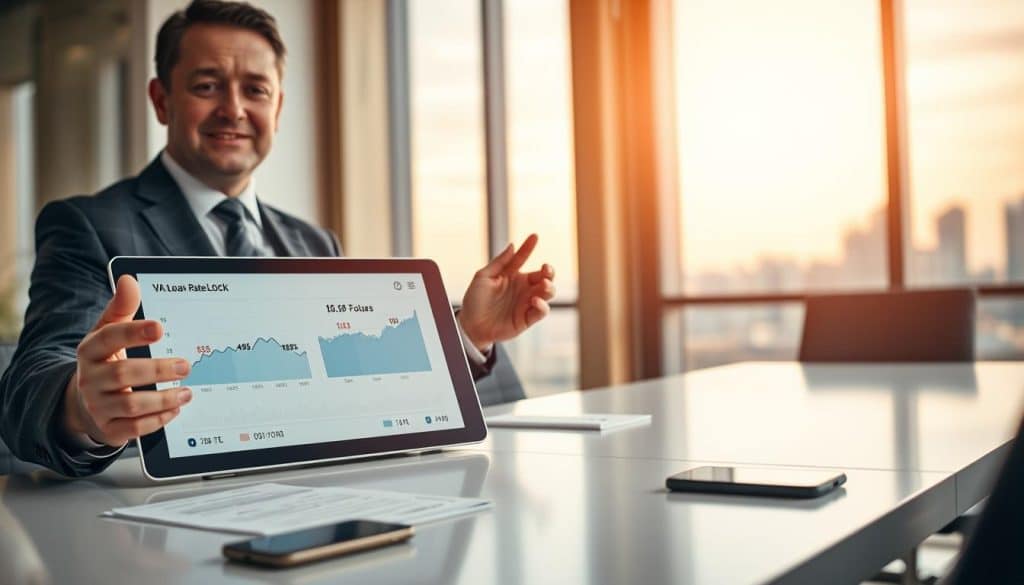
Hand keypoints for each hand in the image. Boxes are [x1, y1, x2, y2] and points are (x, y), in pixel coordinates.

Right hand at [63, 275, 193, 447]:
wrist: (85, 403)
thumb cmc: (107, 360)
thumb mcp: (109, 332)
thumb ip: (121, 307)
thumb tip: (129, 279)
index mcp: (91, 349)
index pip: (109, 337)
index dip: (134, 332)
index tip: (159, 327)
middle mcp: (90, 378)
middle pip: (124, 373)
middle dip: (159, 369)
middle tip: (186, 365)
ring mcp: (97, 406)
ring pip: (131, 404)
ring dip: (164, 398)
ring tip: (187, 391)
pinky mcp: (108, 429)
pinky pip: (134, 429)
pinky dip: (158, 419)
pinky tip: (175, 409)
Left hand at [457, 234, 555, 350]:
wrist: (470, 326)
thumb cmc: (475, 301)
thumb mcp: (483, 277)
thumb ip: (499, 262)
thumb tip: (512, 245)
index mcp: (512, 275)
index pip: (522, 258)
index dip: (528, 247)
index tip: (534, 236)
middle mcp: (522, 288)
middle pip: (543, 276)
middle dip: (549, 271)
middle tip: (546, 269)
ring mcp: (526, 302)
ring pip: (548, 292)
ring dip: (549, 287)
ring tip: (543, 284)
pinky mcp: (527, 318)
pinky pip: (541, 311)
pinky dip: (542, 305)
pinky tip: (535, 300)